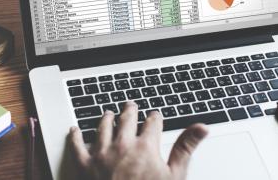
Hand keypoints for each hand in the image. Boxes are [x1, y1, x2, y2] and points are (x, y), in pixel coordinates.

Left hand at [69, 102, 207, 179]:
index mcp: (145, 146)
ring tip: (108, 113)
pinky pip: (77, 145)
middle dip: (130, 111)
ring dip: (106, 118)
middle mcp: (122, 145)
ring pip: (103, 127)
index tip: (155, 116)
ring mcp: (101, 153)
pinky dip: (75, 135)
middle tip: (130, 105)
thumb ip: (186, 148)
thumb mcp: (174, 176)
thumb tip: (202, 127)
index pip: (152, 123)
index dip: (155, 118)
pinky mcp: (84, 165)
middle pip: (126, 119)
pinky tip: (75, 130)